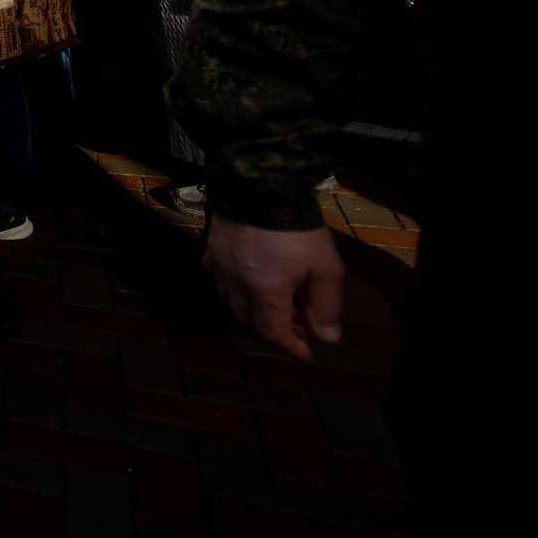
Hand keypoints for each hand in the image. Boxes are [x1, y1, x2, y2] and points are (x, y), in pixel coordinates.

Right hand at [203, 216, 346, 360]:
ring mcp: (219, 266)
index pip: (274, 332)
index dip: (291, 346)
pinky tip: (245, 274)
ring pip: (229, 300)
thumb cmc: (298, 227)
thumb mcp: (325, 266)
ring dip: (249, 307)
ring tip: (270, 300)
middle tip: (295, 322)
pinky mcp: (210, 248)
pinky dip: (232, 284)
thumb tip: (327, 338)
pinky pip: (218, 276)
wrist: (261, 183)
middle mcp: (236, 285)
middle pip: (248, 320)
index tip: (305, 353)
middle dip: (271, 327)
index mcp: (265, 292)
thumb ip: (326, 305)